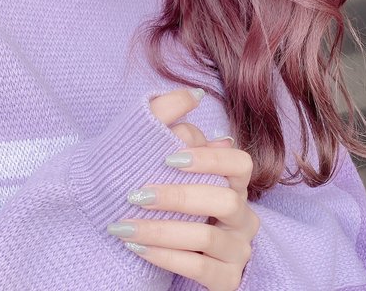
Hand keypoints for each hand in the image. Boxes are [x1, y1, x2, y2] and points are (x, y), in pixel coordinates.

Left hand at [108, 88, 259, 290]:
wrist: (155, 242)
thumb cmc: (162, 193)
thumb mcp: (162, 157)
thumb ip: (174, 119)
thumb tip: (195, 94)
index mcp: (233, 182)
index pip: (239, 162)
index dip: (209, 158)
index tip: (168, 156)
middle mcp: (242, 214)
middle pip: (224, 200)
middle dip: (177, 196)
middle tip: (136, 194)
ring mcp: (237, 249)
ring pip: (207, 238)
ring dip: (161, 230)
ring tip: (123, 224)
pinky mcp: (226, 281)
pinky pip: (200, 270)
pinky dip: (164, 257)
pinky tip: (135, 246)